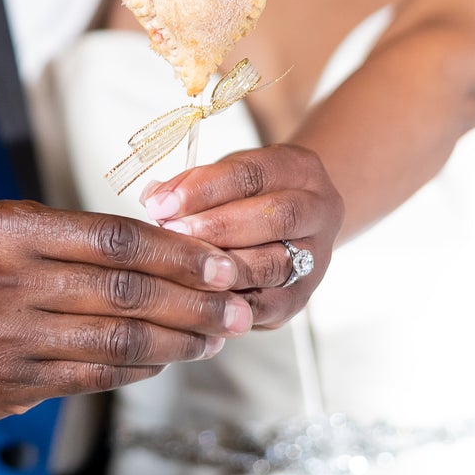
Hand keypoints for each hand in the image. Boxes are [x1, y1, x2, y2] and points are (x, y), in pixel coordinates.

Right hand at [0, 201, 253, 422]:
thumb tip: (172, 251)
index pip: (115, 240)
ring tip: (215, 336)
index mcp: (10, 232)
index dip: (178, 254)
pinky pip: (92, 377)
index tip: (222, 264)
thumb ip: (80, 237)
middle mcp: (6, 285)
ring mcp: (7, 340)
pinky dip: (138, 369)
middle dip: (193, 302)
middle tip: (237, 306)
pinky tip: (167, 359)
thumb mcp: (10, 226)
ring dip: (176, 341)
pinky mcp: (10, 384)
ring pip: (115, 342)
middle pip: (124, 294)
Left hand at [140, 144, 342, 327]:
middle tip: (173, 233)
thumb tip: (155, 197)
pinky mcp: (302, 297)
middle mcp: (318, 211)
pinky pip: (270, 305)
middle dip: (217, 227)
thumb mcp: (227, 175)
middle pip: (274, 217)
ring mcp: (316, 257)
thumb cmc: (251, 196)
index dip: (204, 188)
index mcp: (299, 168)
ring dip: (223, 267)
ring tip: (182, 267)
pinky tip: (200, 298)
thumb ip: (192, 184)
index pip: (252, 173)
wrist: (295, 224)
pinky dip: (234, 303)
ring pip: (275, 264)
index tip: (163, 203)